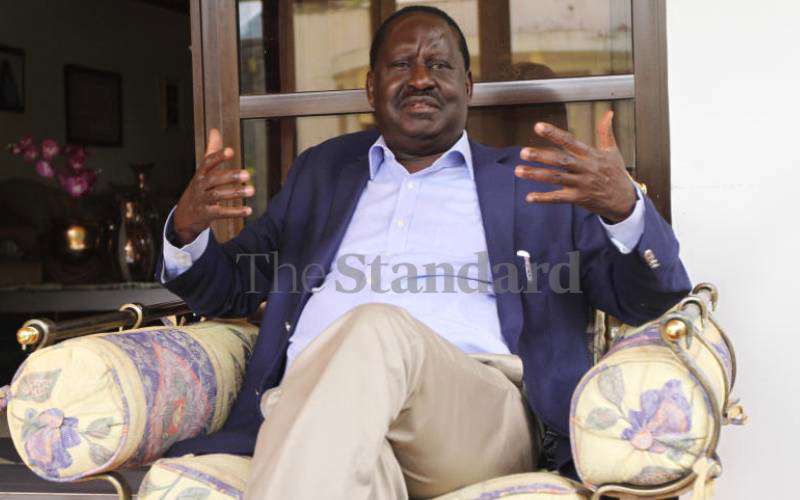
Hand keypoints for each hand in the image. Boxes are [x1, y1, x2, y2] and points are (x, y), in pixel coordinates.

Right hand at [173, 129, 253, 244]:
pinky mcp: (206, 214)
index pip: (208, 162)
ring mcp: (202, 200)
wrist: (184, 215)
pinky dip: (235, 212)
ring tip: (252, 190)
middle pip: (213, 179)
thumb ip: (212, 151)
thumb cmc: (199, 188)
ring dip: (235, 193)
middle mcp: (200, 185)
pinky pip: (221, 213)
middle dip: (230, 176)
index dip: (218, 156)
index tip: (230, 151)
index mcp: (201, 173)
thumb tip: (215, 130)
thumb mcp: (203, 170)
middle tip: (247, 175)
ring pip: (217, 195)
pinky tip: (248, 210)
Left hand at [514, 110, 635, 222]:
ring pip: (556, 178)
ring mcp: (581, 184)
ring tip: (518, 171)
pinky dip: (543, 198)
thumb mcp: (613, 151)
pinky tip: (529, 197)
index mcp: (590, 154)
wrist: (625, 200)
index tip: (538, 126)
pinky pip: (558, 198)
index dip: (553, 134)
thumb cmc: (617, 174)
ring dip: (536, 175)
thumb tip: (609, 112)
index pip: (569, 141)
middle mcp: (584, 168)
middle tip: (523, 152)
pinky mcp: (578, 198)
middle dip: (541, 156)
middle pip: (560, 160)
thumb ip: (606, 132)